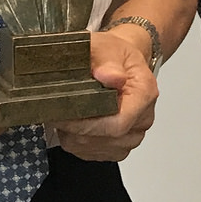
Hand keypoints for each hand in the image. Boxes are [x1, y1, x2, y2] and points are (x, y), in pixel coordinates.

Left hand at [53, 27, 160, 161]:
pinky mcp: (118, 147)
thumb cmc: (114, 55)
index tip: (62, 115)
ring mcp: (132, 136)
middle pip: (104, 138)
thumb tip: (109, 76)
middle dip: (74, 128)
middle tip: (56, 109)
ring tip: (66, 113)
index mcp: (145, 93)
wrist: (121, 63)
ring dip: (73, 135)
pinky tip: (74, 123)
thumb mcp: (107, 47)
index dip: (86, 124)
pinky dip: (76, 141)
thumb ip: (106, 61)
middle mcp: (143, 119)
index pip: (117, 123)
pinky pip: (91, 154)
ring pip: (93, 148)